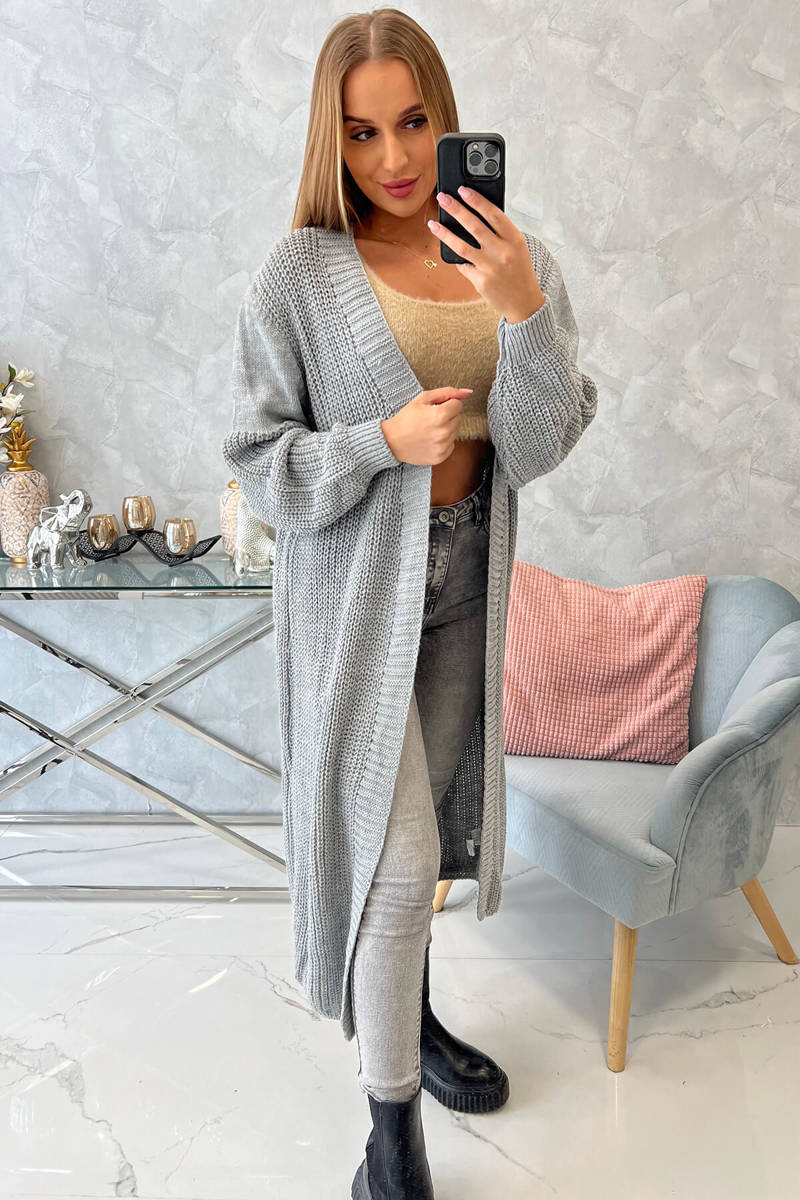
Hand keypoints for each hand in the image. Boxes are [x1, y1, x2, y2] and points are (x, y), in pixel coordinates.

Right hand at [382, 386, 472, 465]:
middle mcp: (444, 432)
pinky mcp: (441, 457)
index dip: (446, 404)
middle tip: (430, 418)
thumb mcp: (423, 398)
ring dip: (446, 428)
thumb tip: (467, 392)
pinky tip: (430, 439)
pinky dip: (443, 441)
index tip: (434, 408)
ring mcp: (443, 446)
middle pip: (458, 417)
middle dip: (447, 416)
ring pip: (456, 431)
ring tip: (429, 429)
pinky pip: (451, 444)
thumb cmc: (406, 418)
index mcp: (440, 415)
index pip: (458, 405)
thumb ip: (447, 392)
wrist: (391, 441)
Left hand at [429, 188, 545, 323]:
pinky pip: (463, 265)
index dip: (476, 200)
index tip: (463, 190)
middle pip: (474, 225)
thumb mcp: (518, 248)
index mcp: (515, 240)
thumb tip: (477, 214)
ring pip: (461, 246)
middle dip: (456, 209)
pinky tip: (452, 252)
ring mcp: (490, 268)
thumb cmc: (520, 272)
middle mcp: (502, 252)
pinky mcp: (480, 281)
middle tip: (442, 198)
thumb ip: (501, 233)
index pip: (493, 214)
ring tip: (433, 224)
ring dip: (444, 233)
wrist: (524, 303)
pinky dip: (458, 258)